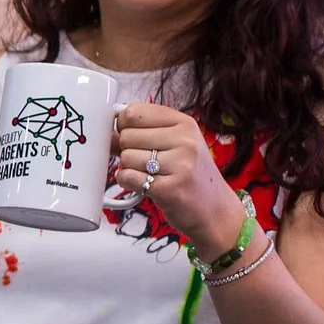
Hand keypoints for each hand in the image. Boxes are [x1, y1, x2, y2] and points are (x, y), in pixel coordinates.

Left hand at [113, 103, 243, 262]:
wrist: (216, 212)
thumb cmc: (190, 176)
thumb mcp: (176, 145)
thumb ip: (144, 134)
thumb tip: (107, 132)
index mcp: (185, 123)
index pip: (134, 112)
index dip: (124, 126)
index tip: (133, 137)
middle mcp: (185, 141)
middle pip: (126, 136)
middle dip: (128, 150)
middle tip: (146, 162)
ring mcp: (179, 165)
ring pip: (126, 157)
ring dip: (130, 168)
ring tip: (150, 175)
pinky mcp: (169, 189)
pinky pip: (127, 177)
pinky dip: (129, 182)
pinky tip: (145, 185)